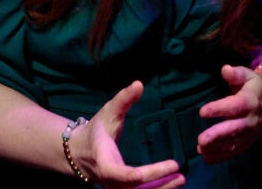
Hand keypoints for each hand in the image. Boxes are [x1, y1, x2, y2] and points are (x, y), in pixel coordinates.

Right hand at [66, 81, 184, 187]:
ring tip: (181, 179)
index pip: (116, 173)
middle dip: (156, 182)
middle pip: (133, 187)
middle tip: (178, 173)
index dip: (129, 175)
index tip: (141, 173)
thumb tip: (139, 84)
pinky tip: (173, 183)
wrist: (79, 153)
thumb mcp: (108, 112)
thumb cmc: (96, 130)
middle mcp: (109, 180)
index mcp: (103, 160)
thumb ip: (123, 99)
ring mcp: (115, 188)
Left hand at [196, 64, 261, 163]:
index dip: (219, 109)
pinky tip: (208, 159)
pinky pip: (236, 150)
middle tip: (201, 139)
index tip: (202, 111)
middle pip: (234, 129)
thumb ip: (236, 74)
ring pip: (234, 143)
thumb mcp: (248, 75)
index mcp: (250, 101)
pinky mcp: (249, 141)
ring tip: (201, 150)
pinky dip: (223, 156)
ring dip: (218, 148)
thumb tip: (225, 69)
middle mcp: (251, 119)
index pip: (234, 106)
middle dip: (217, 135)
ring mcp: (250, 132)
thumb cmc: (257, 86)